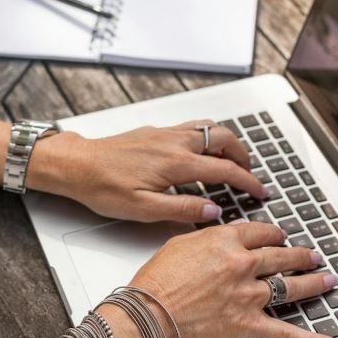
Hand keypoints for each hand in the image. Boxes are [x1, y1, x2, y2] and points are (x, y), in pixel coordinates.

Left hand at [27, 120, 265, 222]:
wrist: (77, 165)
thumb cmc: (103, 187)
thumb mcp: (143, 209)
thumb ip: (182, 210)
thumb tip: (213, 211)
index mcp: (176, 163)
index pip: (225, 169)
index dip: (248, 182)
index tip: (260, 191)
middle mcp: (174, 142)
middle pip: (224, 138)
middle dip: (243, 155)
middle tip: (249, 175)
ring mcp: (165, 132)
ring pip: (209, 128)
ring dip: (226, 142)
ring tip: (231, 161)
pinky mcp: (155, 131)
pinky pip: (192, 126)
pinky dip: (208, 136)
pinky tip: (201, 152)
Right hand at [130, 222, 337, 337]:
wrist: (149, 314)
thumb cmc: (157, 281)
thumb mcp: (179, 243)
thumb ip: (207, 239)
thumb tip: (219, 239)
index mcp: (225, 241)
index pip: (260, 232)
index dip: (273, 234)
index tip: (279, 236)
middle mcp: (242, 264)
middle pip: (281, 256)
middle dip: (300, 256)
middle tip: (311, 256)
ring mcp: (248, 294)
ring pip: (291, 287)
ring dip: (313, 283)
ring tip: (326, 280)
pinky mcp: (248, 324)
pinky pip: (287, 333)